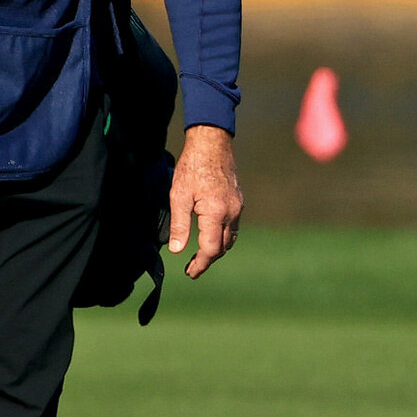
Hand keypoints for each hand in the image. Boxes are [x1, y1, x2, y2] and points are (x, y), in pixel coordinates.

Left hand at [169, 124, 242, 278]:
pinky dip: (223, 236)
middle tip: (193, 268)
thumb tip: (177, 250)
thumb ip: (179, 225)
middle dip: (209, 259)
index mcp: (216, 213)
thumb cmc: (192, 167)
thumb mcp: (178, 196)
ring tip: (201, 255)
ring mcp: (238, 206)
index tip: (190, 273)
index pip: (211, 248)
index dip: (201, 263)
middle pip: (223, 246)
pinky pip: (233, 225)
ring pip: (231, 237)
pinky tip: (211, 235)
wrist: (212, 143)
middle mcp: (232, 212)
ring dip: (217, 249)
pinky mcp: (238, 200)